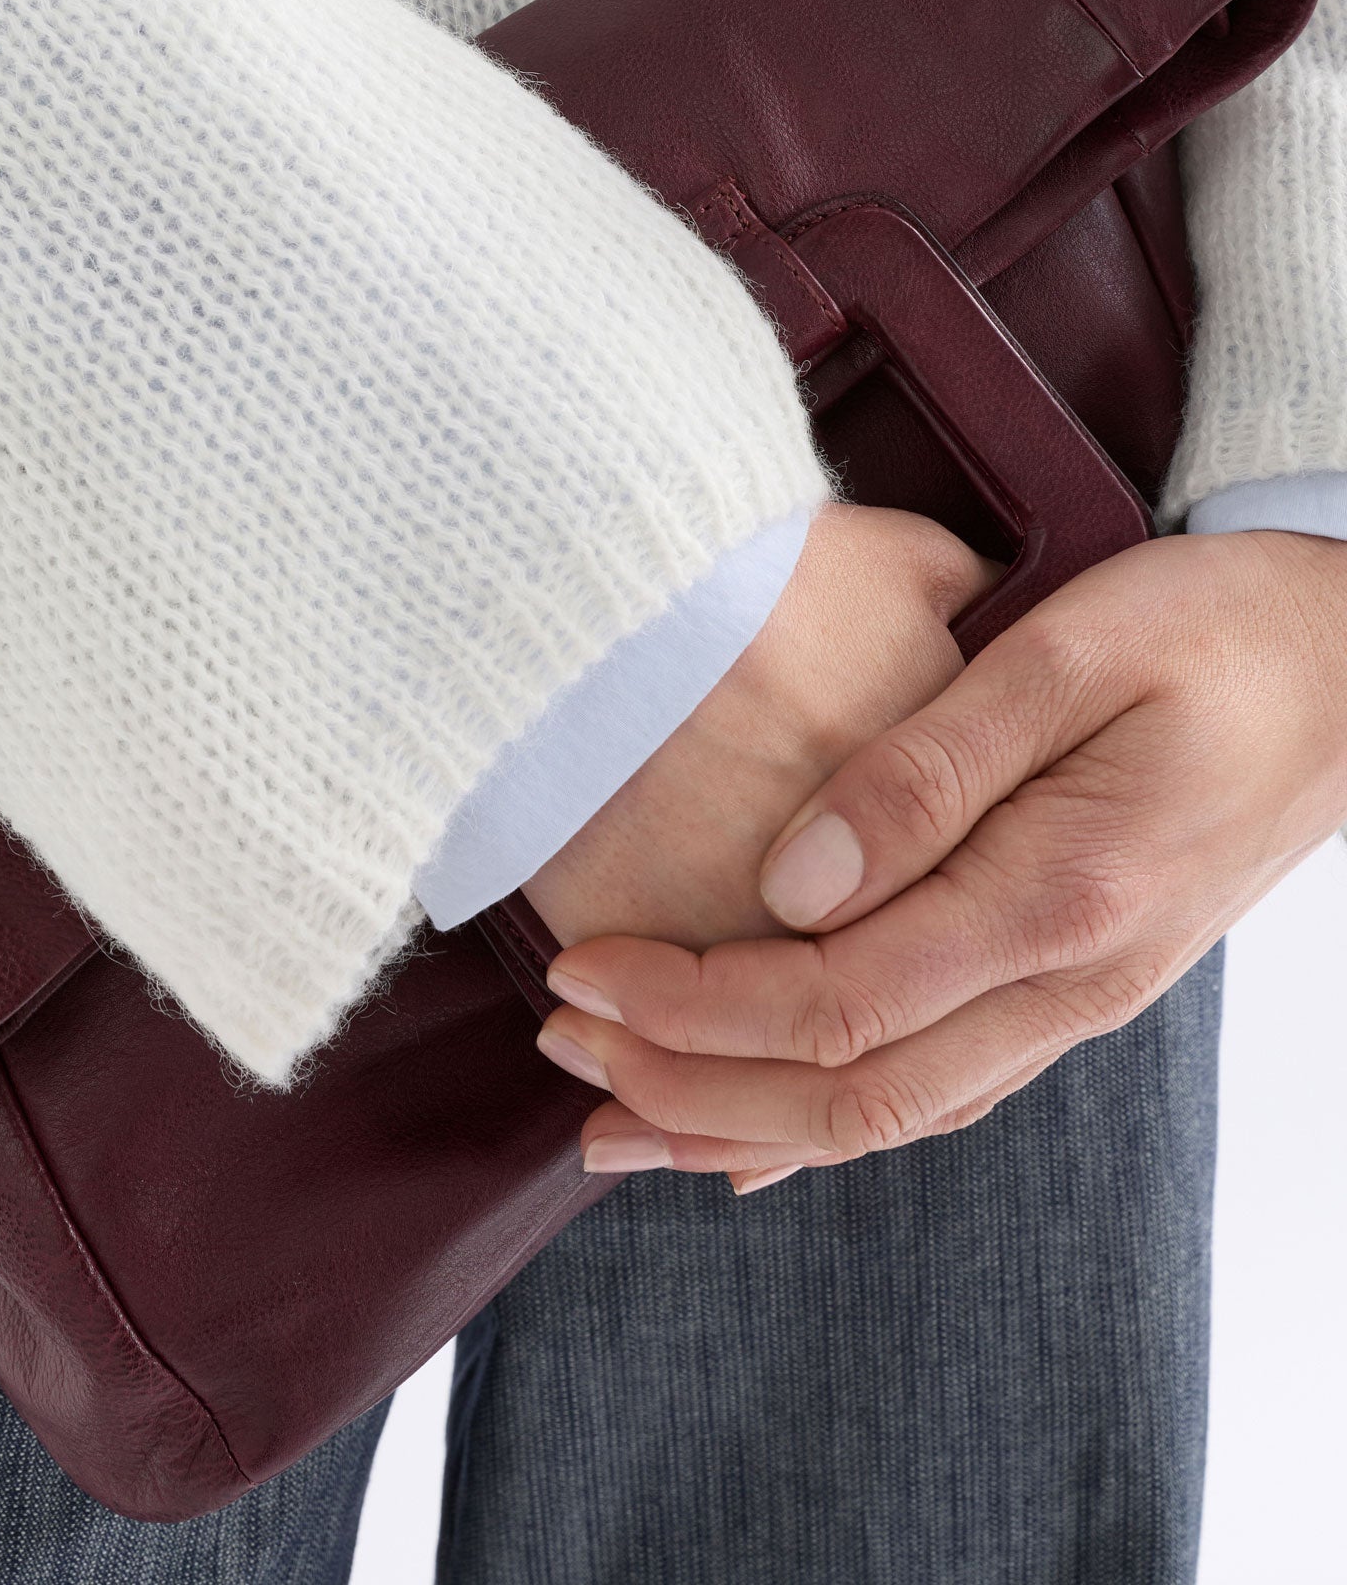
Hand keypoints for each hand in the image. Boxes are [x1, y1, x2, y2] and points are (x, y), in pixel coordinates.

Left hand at [538, 527, 1346, 1189]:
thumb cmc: (1215, 632)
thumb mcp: (1072, 653)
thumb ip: (928, 767)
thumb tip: (787, 877)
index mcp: (1056, 899)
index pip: (832, 1001)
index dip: (688, 1004)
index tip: (576, 968)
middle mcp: (1068, 983)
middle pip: (845, 1092)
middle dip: (684, 1082)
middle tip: (558, 1043)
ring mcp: (1081, 1000)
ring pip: (889, 1115)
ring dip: (739, 1119)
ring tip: (611, 1108)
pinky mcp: (1080, 984)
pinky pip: (940, 1090)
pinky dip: (832, 1126)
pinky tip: (755, 1141)